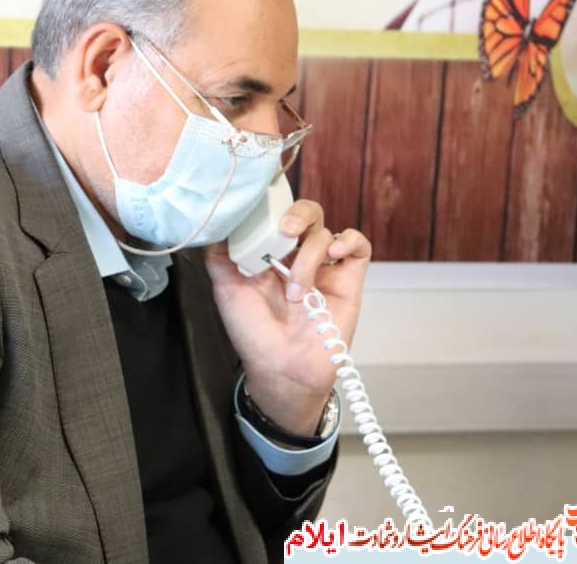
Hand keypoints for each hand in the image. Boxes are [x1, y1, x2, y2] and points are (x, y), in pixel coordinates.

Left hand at [203, 200, 369, 436]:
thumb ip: (220, 253)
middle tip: (285, 230)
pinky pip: (359, 247)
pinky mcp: (348, 280)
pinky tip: (333, 255)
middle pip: (307, 213)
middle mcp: (297, 255)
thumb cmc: (253, 333)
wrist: (281, 368)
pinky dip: (348, 242)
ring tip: (297, 291)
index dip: (272, 208)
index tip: (263, 213)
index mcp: (270, 252)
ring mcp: (324, 267)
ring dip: (309, 257)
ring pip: (325, 233)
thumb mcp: (226, 288)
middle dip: (297, 214)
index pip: (277, 214)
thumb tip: (217, 220)